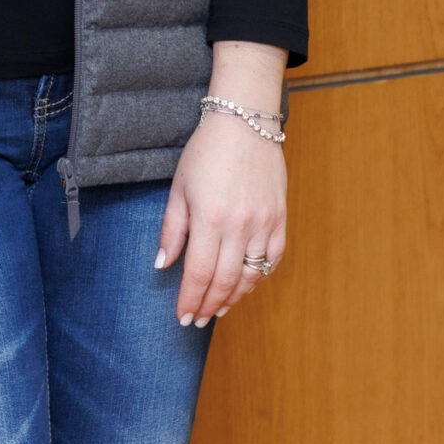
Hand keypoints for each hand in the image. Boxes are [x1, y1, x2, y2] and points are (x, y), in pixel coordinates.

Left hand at [156, 42, 288, 326]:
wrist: (244, 122)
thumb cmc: (205, 152)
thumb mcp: (179, 187)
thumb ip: (172, 229)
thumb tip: (162, 264)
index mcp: (210, 218)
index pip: (199, 273)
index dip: (191, 299)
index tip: (183, 317)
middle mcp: (240, 225)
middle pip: (226, 281)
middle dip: (209, 305)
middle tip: (198, 321)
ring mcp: (264, 222)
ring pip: (252, 275)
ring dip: (235, 297)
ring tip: (218, 309)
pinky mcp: (280, 217)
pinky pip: (274, 258)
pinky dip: (260, 276)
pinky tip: (246, 284)